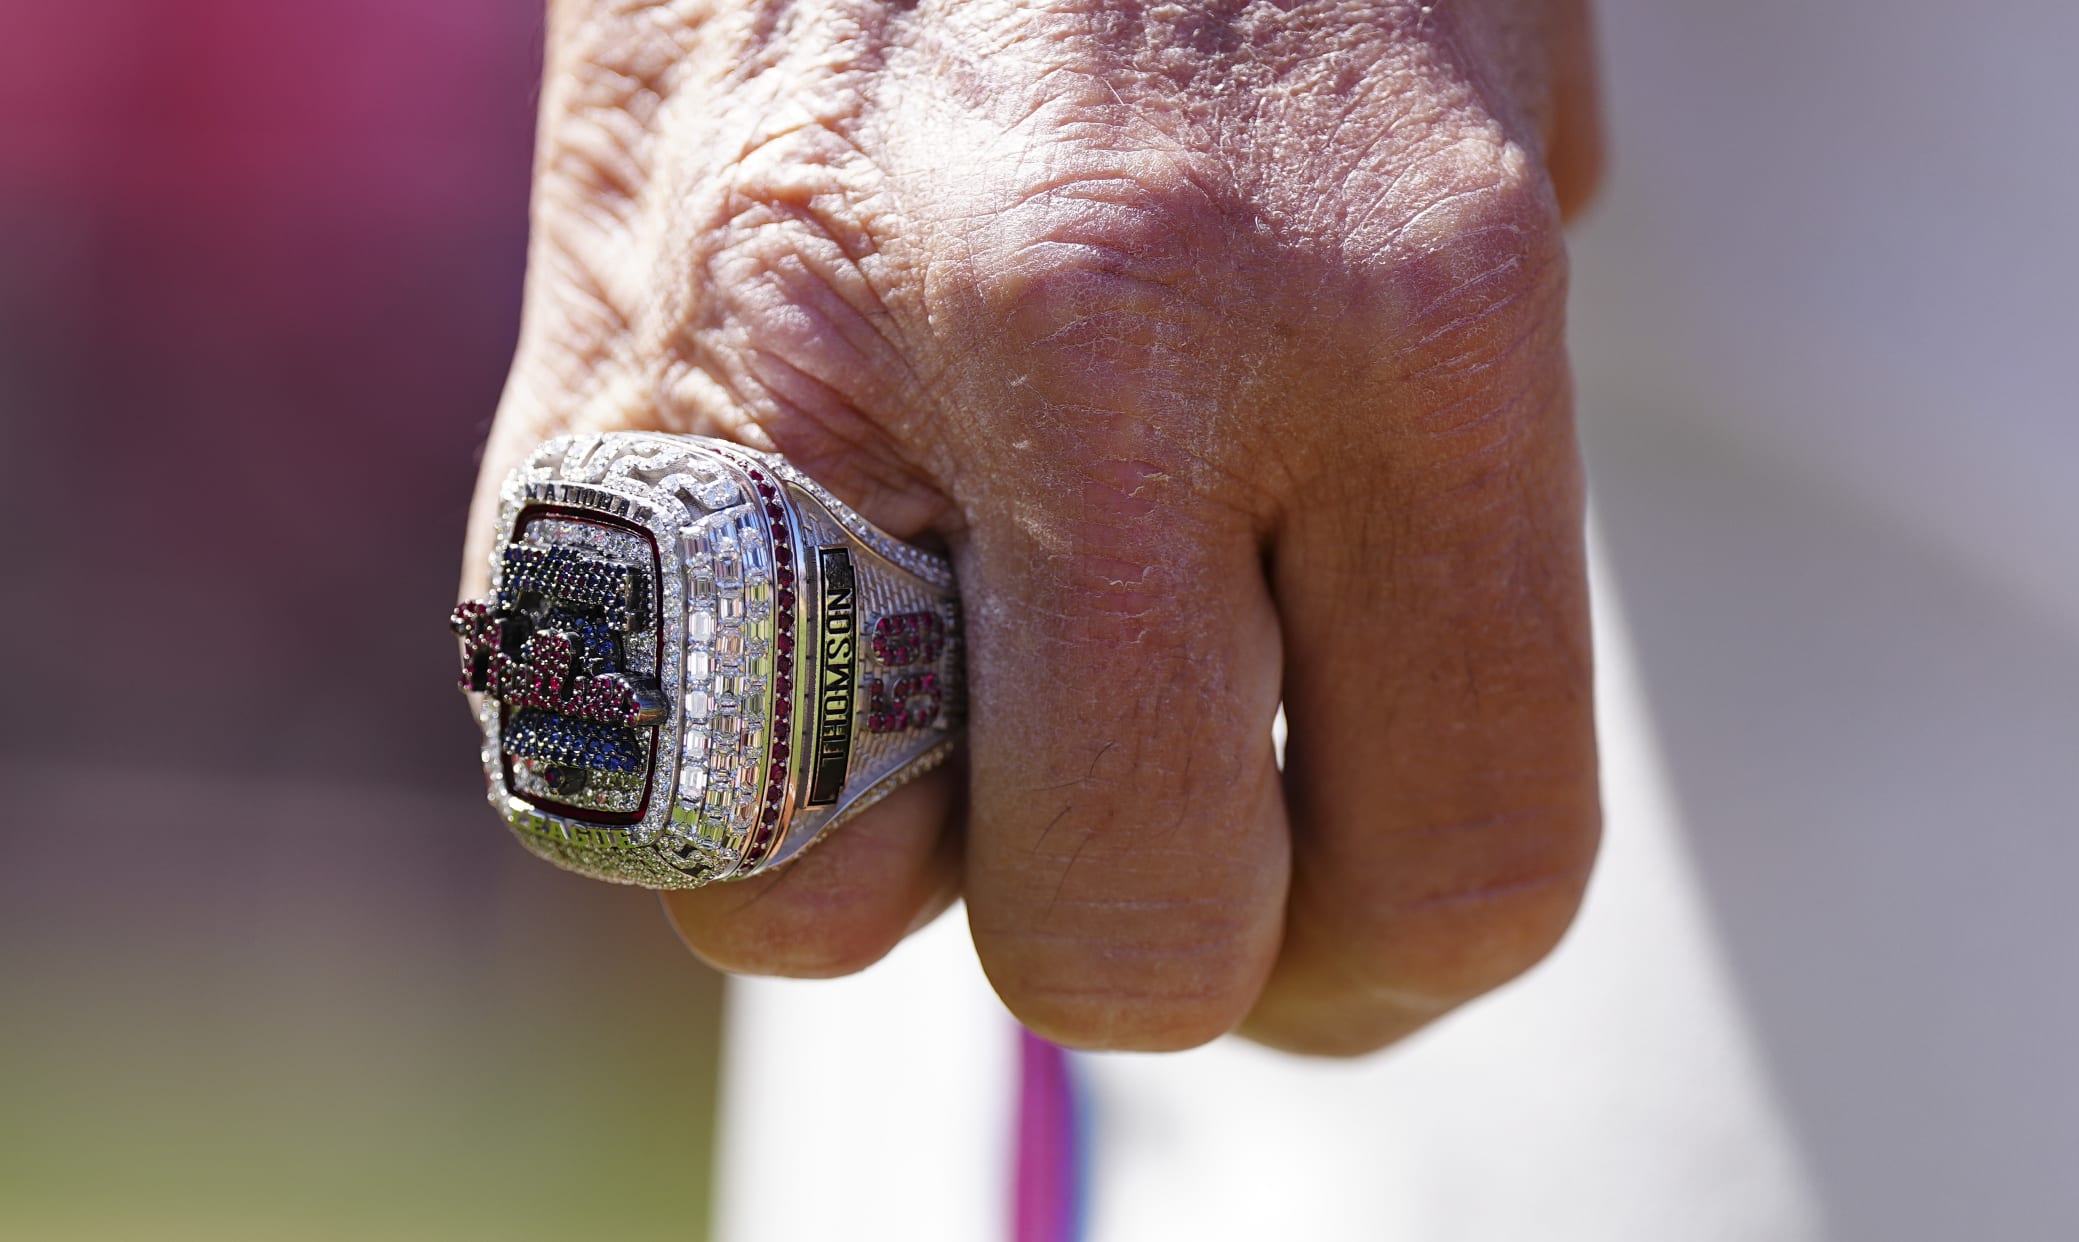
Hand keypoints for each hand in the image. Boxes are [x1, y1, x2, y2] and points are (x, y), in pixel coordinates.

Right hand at [465, 0, 1602, 1055]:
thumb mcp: (1478, 149)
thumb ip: (1456, 480)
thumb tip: (1376, 742)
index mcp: (1410, 299)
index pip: (1453, 854)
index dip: (1396, 959)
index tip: (1350, 920)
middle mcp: (1105, 347)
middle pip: (1131, 940)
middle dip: (1160, 933)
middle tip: (1160, 814)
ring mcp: (809, 365)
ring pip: (837, 907)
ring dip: (926, 853)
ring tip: (970, 657)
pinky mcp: (592, 377)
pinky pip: (646, 774)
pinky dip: (752, 764)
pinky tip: (832, 593)